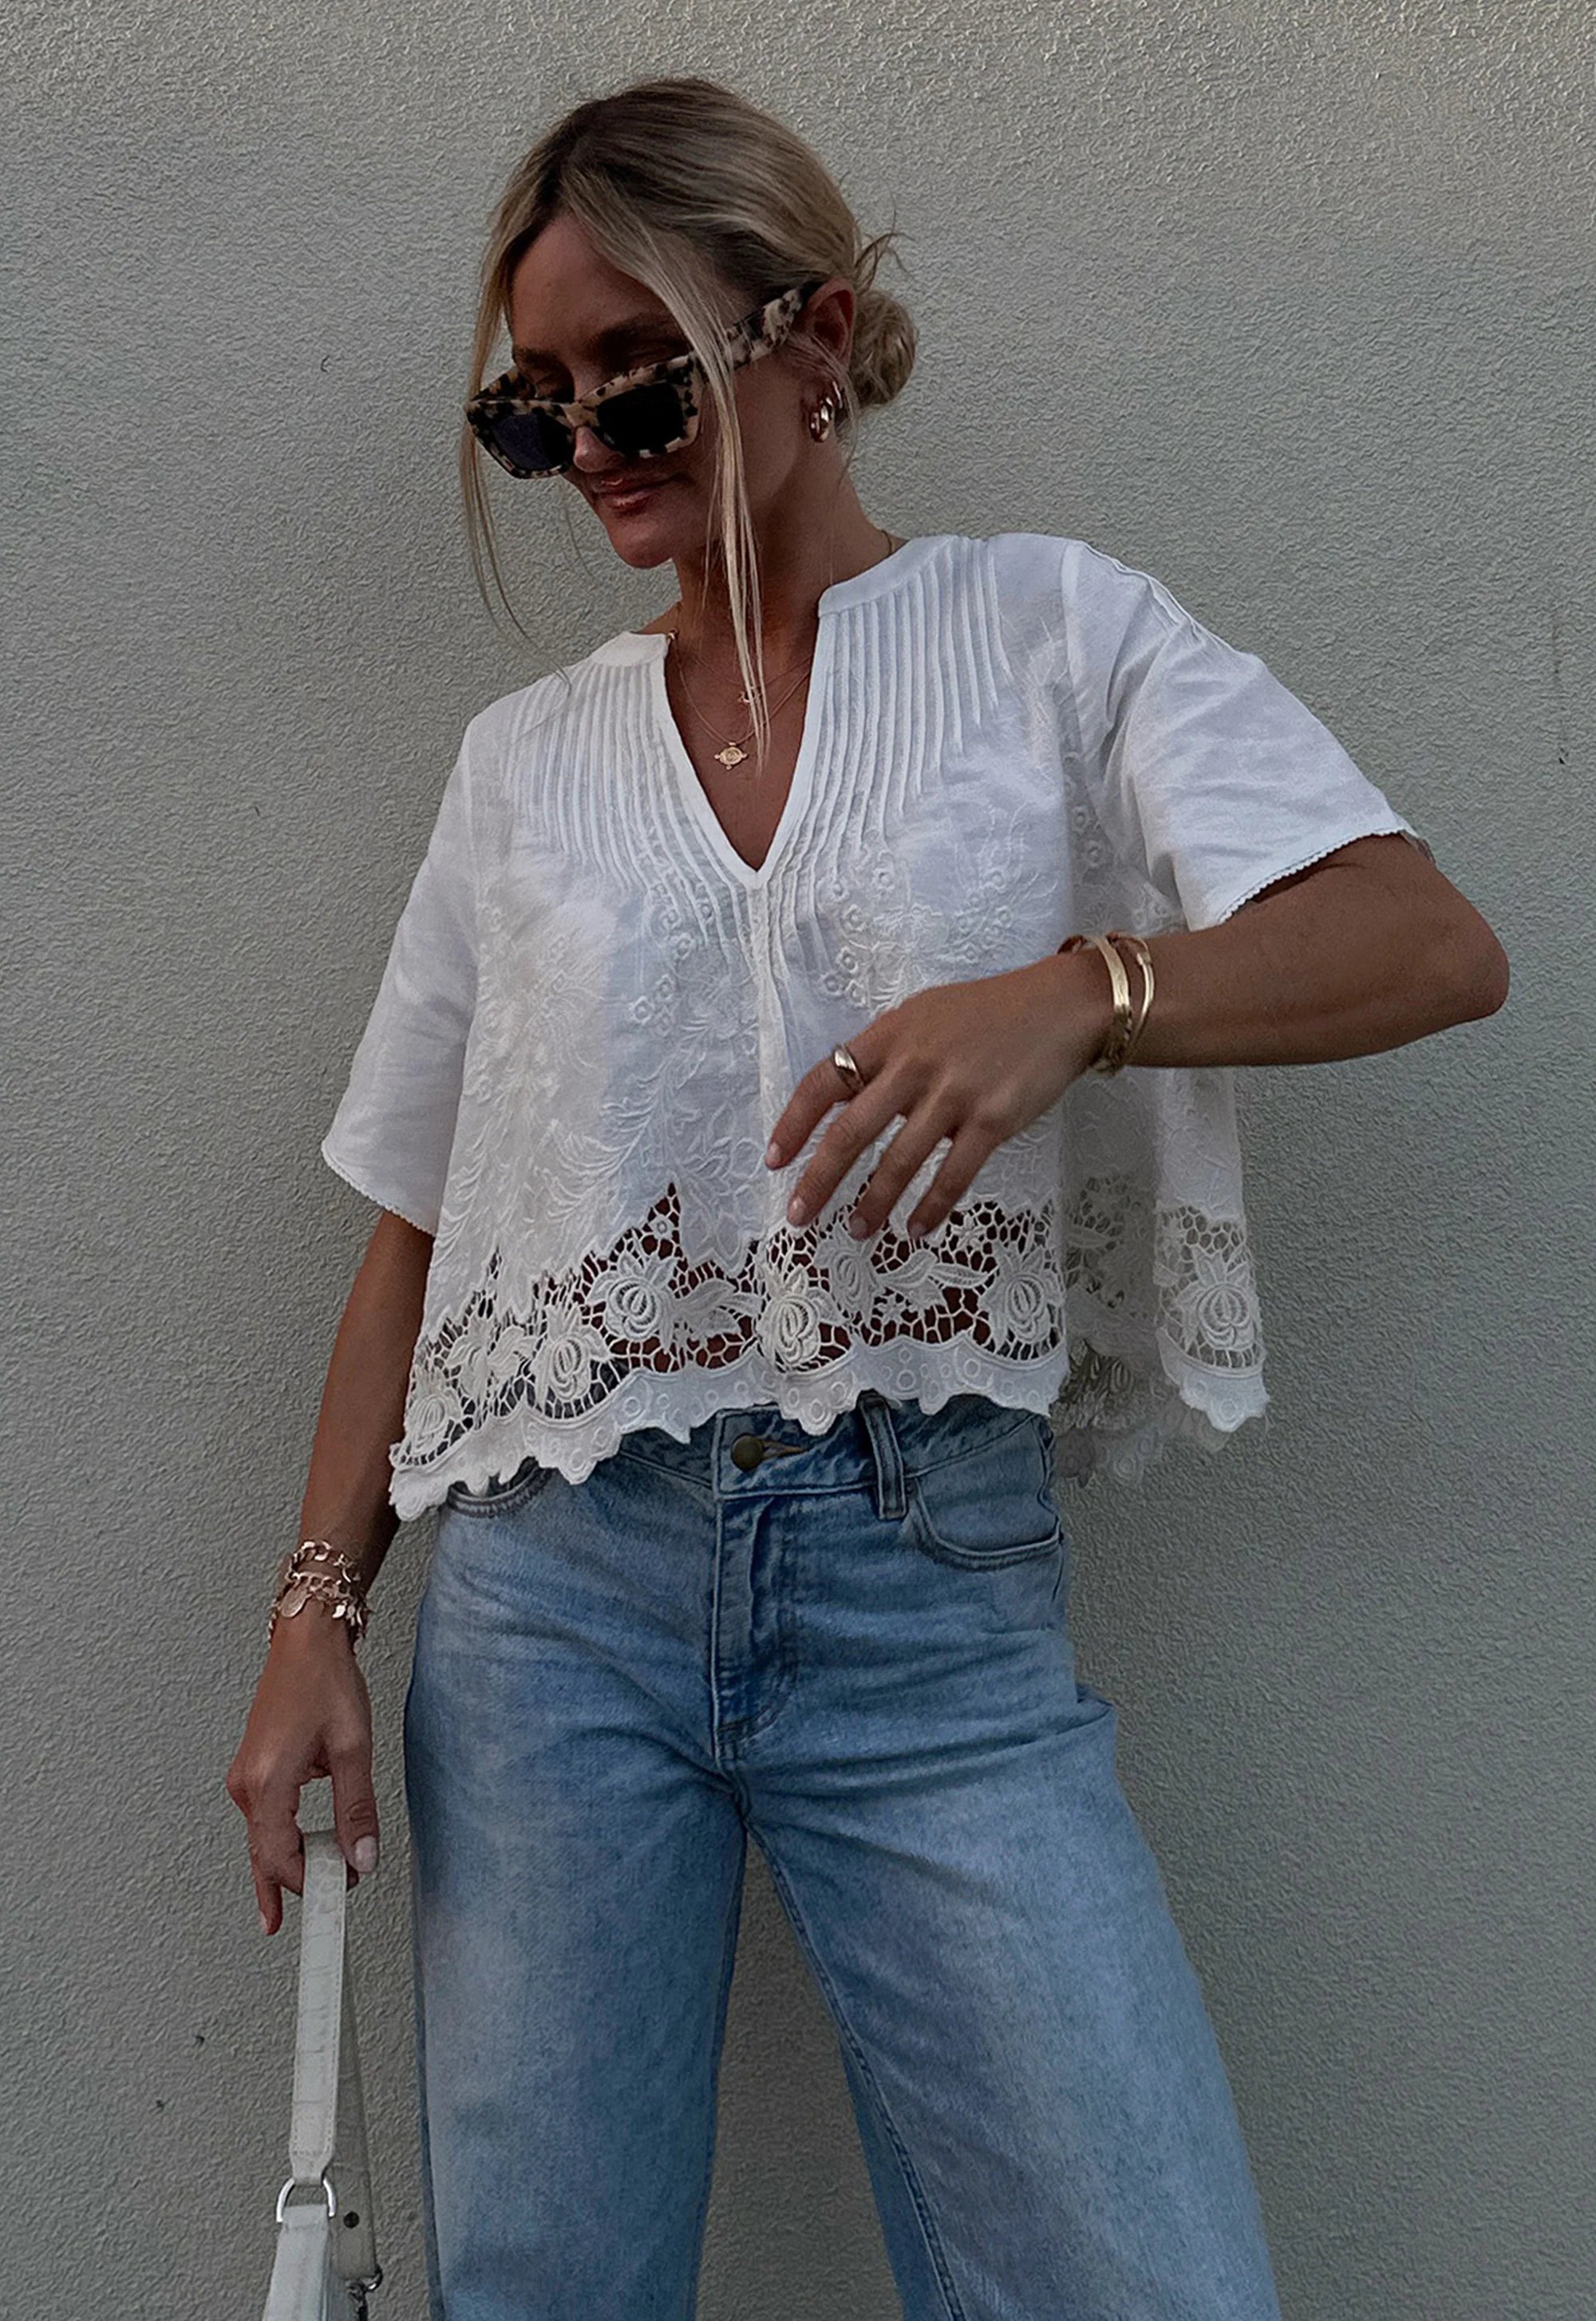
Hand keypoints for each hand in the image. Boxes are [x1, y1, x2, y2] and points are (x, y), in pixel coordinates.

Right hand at [225, 1608, 378, 1935]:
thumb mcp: (353, 1747)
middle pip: (265, 1857)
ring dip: (292, 1865)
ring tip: (320, 1892)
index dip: (307, 1885)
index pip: (279, 1858)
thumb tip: (362, 1857)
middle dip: (295, 1887)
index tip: (335, 1901)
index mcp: (267, 1782)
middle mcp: (247, 1785)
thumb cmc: (324, 1681)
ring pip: (263, 1841)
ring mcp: (246, 1779)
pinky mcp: (254, 1772)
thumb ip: (357, 1808)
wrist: (306, 1639)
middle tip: (321, 1918)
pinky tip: (304, 1855)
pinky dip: (284, 1842)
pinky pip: (265, 1822)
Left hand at [764, 951, 1111, 1243]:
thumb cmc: (990, 1013)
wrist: (1061, 1008)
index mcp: (892, 1035)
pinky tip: (916, 1231)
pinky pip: (953, 1175)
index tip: (775, 1160)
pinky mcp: (992, 1120)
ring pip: (900, 1161)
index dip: (795, 1124)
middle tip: (799, 1217)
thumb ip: (888, 1054)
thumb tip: (850, 1100)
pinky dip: (931, 1208)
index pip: (825, 1082)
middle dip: (820, 1180)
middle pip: (852, 1131)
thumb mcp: (926, 1016)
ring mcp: (955, 1093)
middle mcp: (916, 1064)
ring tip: (857, 1231)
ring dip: (873, 1204)